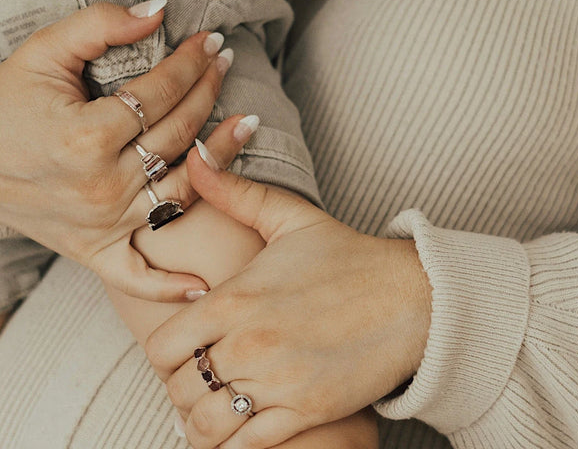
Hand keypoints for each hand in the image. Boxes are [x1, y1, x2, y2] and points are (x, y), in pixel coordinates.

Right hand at [0, 0, 247, 301]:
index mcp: (86, 135)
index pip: (160, 93)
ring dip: (219, 159)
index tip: (211, 40)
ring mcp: (101, 224)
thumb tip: (159, 11)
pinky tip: (206, 283)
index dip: (191, 62)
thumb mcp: (43, 51)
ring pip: (179, 193)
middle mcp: (99, 185)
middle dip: (208, 92)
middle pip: (176, 136)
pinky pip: (138, 277)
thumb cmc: (4, 102)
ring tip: (247, 124)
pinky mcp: (93, 252)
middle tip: (226, 63)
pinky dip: (170, 286)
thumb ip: (100, 24)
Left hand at [145, 149, 433, 447]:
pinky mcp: (307, 412)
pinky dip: (231, 446)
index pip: (162, 347)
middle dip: (183, 387)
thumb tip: (195, 157)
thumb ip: (234, 191)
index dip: (164, 353)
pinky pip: (246, 447)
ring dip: (201, 422)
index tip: (181, 349)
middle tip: (198, 381)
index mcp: (234, 299)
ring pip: (206, 425)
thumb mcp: (289, 217)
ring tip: (213, 411)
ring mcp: (276, 382)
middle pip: (179, 388)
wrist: (415, 297)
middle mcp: (247, 345)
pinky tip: (236, 433)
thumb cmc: (350, 256)